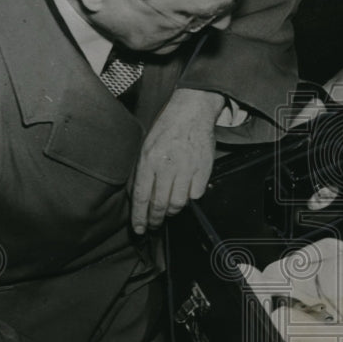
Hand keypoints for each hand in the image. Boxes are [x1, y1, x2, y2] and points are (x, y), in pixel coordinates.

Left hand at [131, 88, 225, 233]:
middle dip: (156, 219)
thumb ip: (142, 172)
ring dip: (173, 210)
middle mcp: (167, 166)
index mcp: (149, 160)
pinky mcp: (203, 168)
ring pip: (179, 203)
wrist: (191, 112)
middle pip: (160, 204)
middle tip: (154, 225)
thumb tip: (139, 197)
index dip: (140, 217)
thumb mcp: (145, 147)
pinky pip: (196, 194)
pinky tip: (186, 194)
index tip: (140, 230)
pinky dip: (190, 198)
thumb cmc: (166, 128)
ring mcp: (187, 168)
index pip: (142, 197)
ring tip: (170, 210)